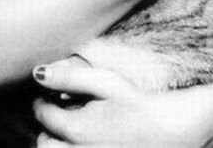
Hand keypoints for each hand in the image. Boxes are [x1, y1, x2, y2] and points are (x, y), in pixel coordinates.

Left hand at [33, 61, 212, 147]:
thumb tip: (38, 73)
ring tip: (70, 132)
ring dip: (58, 144)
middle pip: (44, 144)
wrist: (173, 130)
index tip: (47, 96)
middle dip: (47, 128)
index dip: (42, 102)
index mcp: (75, 129)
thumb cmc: (141, 103)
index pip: (42, 115)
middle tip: (57, 115)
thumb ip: (70, 76)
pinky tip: (86, 142)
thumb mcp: (106, 82)